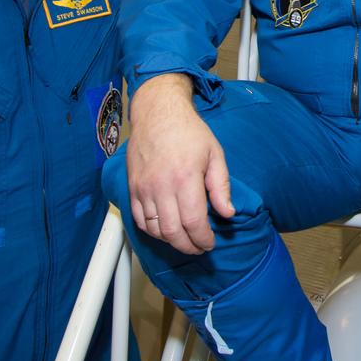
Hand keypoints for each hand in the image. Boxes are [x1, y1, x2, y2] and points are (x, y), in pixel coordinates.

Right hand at [126, 74, 233, 254]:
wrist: (158, 113)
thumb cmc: (189, 131)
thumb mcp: (214, 154)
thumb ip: (221, 186)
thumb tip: (228, 213)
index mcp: (186, 178)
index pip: (194, 223)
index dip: (203, 239)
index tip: (210, 242)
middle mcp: (162, 186)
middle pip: (173, 232)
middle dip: (189, 246)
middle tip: (199, 247)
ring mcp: (144, 188)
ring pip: (155, 230)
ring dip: (171, 241)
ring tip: (184, 240)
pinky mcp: (133, 188)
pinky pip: (139, 220)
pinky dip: (153, 231)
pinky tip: (165, 230)